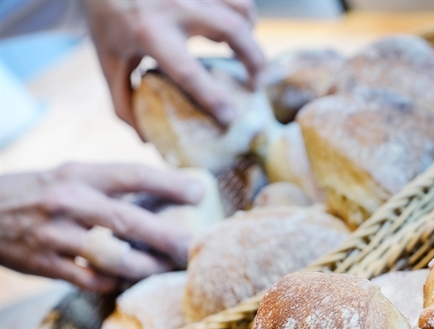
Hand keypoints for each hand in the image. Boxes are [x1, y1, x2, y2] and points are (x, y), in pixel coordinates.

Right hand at [0, 163, 204, 292]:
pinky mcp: (42, 265)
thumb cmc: (36, 192)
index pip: (132, 175)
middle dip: (168, 236)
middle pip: (129, 221)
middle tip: (195, 246)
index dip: (169, 183)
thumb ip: (110, 186)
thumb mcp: (69, 176)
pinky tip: (130, 282)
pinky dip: (113, 283)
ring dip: (146, 266)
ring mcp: (54, 236)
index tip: (200, 191)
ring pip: (111, 257)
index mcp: (78, 175)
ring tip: (168, 270)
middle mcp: (67, 203)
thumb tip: (167, 195)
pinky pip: (88, 280)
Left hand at [84, 0, 264, 130]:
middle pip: (234, 32)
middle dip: (255, 61)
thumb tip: (146, 138)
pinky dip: (245, 16)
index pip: (189, 72)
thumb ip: (123, 100)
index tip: (231, 118)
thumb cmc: (106, 19)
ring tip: (247, 53)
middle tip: (256, 83)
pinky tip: (237, 29)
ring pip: (243, 10)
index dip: (213, 97)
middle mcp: (176, 7)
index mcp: (149, 33)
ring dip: (251, 35)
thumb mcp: (108, 59)